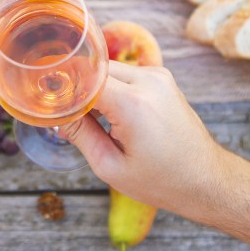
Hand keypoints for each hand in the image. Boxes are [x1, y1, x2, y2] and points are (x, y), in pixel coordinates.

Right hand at [65, 62, 223, 212]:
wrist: (207, 180)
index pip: (82, 77)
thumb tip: (56, 115)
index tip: (43, 99)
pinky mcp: (162, 79)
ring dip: (93, 89)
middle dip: (75, 88)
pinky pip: (125, 75)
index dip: (60, 87)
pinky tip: (107, 116)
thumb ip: (79, 134)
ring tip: (87, 121)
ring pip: (108, 69)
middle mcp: (149, 81)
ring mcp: (159, 76)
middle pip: (94, 69)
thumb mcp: (110, 166)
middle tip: (61, 114)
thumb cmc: (162, 181)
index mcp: (134, 103)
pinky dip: (110, 89)